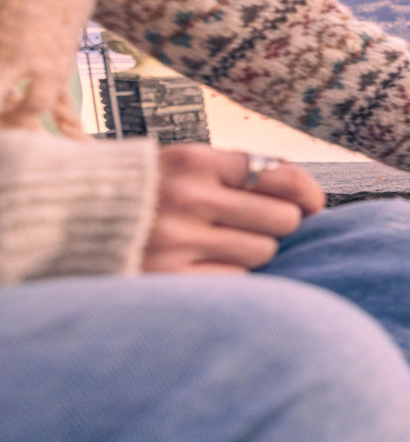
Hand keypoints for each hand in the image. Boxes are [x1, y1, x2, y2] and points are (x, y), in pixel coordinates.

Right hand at [142, 145, 325, 273]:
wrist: (64, 219)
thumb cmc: (146, 192)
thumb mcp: (184, 166)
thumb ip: (239, 173)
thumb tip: (311, 199)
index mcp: (194, 160)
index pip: (281, 176)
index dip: (307, 194)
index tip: (312, 205)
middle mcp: (186, 197)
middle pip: (282, 219)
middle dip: (277, 225)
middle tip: (253, 226)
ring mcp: (175, 240)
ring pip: (263, 252)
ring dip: (254, 252)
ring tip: (221, 245)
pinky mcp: (166, 278)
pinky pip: (236, 281)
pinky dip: (229, 276)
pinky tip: (203, 266)